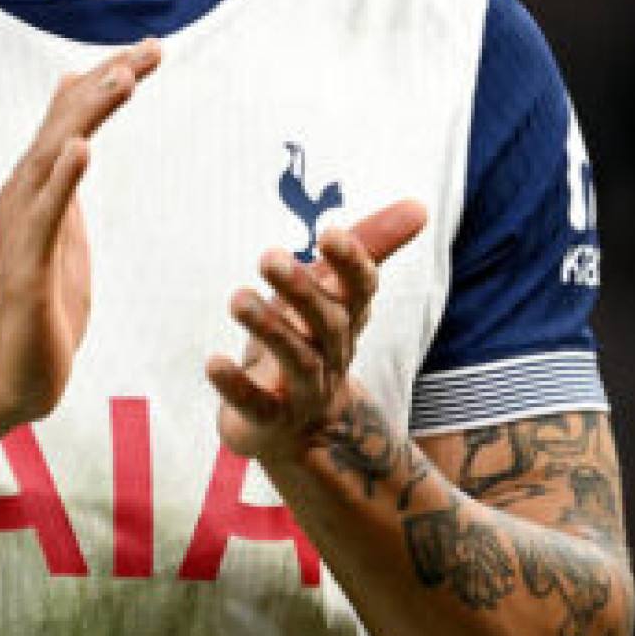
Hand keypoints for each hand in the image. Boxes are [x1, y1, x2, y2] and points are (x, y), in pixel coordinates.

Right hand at [0, 38, 161, 428]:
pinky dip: (62, 177)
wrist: (9, 372)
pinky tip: (81, 149)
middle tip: (152, 49)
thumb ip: (66, 179)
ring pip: (55, 154)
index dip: (108, 78)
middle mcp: (22, 192)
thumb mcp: (62, 228)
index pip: (73, 115)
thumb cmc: (42, 302)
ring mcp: (22, 226)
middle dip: (109, 80)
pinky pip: (46, 213)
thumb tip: (77, 135)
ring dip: (88, 114)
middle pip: (67, 121)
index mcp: (37, 184)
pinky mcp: (26, 264)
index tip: (152, 47)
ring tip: (122, 79)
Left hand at [208, 200, 426, 464]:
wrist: (304, 430)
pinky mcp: (269, 420)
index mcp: (347, 318)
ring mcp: (304, 391)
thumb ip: (369, 247)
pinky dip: (237, 386)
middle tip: (269, 257)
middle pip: (327, 323)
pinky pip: (257, 406)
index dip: (351, 262)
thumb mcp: (336, 292)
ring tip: (237, 299)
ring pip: (297, 361)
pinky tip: (214, 363)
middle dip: (302, 290)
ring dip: (269, 329)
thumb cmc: (314, 339)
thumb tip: (420, 205)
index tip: (329, 232)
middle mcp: (331, 353)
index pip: (360, 289)